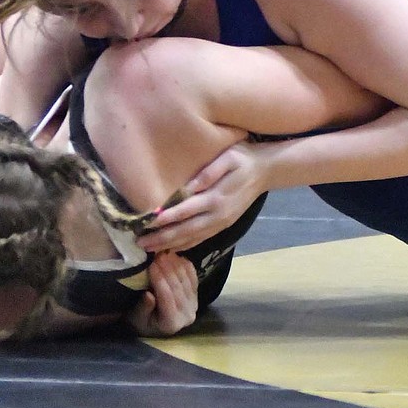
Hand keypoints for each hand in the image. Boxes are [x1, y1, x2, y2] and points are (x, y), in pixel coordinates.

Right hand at [124, 252, 198, 336]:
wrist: (156, 324)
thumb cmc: (142, 321)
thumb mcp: (137, 318)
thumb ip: (144, 308)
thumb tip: (148, 295)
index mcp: (172, 323)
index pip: (167, 297)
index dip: (160, 280)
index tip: (151, 265)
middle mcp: (187, 315)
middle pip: (178, 287)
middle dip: (167, 269)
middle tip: (157, 254)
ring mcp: (193, 304)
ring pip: (186, 280)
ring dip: (175, 264)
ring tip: (164, 252)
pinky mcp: (196, 294)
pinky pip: (193, 276)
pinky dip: (185, 264)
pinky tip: (175, 255)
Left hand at [137, 140, 264, 252]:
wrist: (266, 171)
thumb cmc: (243, 158)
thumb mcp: (228, 158)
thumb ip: (209, 173)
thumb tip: (189, 187)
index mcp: (216, 198)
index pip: (186, 211)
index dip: (166, 218)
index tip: (147, 223)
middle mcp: (218, 215)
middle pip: (186, 231)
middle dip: (163, 238)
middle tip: (141, 243)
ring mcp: (221, 222)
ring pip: (193, 239)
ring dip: (171, 245)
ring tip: (151, 250)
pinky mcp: (224, 224)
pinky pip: (202, 239)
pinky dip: (186, 245)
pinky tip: (173, 248)